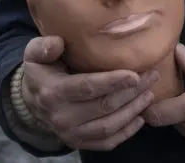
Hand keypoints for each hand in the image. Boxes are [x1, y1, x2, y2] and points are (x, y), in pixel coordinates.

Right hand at [20, 36, 158, 150]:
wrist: (32, 101)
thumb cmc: (41, 71)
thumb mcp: (34, 54)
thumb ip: (43, 46)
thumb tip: (57, 43)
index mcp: (53, 92)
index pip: (87, 87)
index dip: (112, 81)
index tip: (134, 74)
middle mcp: (62, 117)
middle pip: (104, 106)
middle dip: (132, 92)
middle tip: (152, 76)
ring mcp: (71, 133)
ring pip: (109, 125)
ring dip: (133, 110)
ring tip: (150, 93)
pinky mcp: (79, 142)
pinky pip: (106, 142)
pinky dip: (126, 133)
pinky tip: (140, 118)